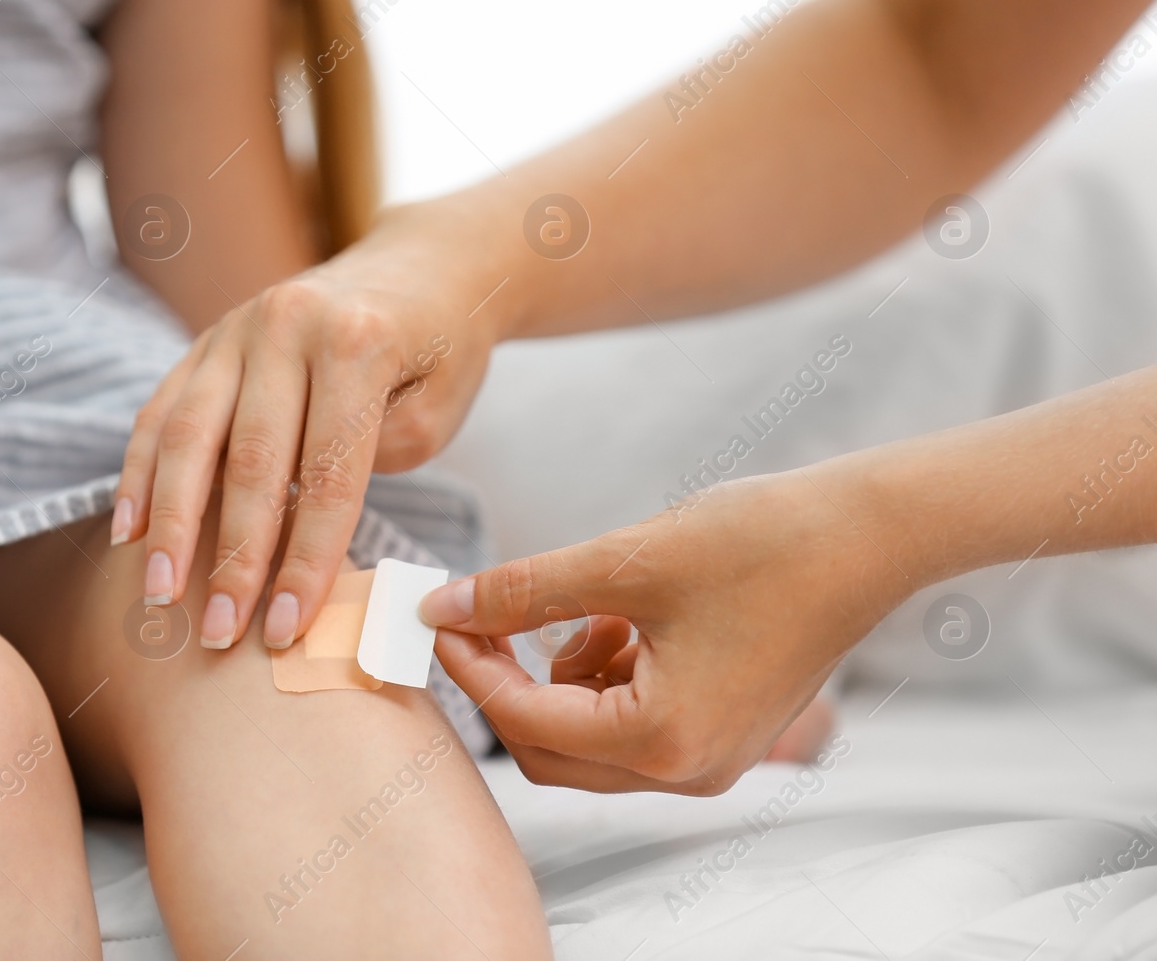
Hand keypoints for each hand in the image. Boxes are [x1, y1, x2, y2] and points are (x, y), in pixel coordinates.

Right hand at [113, 212, 505, 649]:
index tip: (288, 631)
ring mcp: (238, 327)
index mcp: (355, 342)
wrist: (423, 268)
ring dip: (169, 525)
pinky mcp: (208, 339)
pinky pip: (161, 409)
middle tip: (216, 632)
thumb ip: (370, 464)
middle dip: (231, 557)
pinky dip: (140, 472)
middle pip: (249, 460)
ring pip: (188, 435)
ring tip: (157, 596)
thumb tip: (293, 538)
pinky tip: (126, 531)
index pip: (325, 474)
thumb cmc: (440, 354)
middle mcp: (287, 326)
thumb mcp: (435, 410)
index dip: (305, 561)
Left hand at [428, 468, 914, 792]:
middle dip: (508, 683)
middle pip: (549, 751)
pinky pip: (632, 725)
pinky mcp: (722, 734)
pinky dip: (607, 676)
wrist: (868, 535)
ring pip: (588, 740)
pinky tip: (629, 618)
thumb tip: (447, 607)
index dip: (470, 665)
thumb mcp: (625, 560)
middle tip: (487, 616)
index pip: (525, 720)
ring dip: (564, 676)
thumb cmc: (763, 543)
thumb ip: (525, 590)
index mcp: (663, 741)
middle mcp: (688, 771)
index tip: (437, 617)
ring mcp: (711, 761)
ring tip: (597, 604)